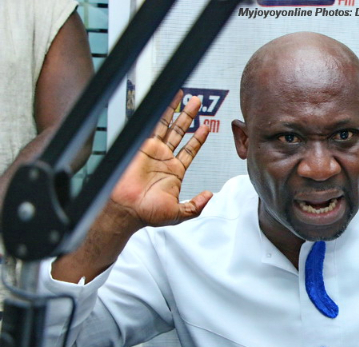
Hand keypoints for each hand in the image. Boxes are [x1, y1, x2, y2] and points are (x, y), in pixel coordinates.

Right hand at [111, 91, 212, 230]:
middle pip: (180, 132)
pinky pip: (155, 125)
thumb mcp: (180, 213)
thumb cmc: (147, 214)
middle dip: (189, 117)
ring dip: (179, 112)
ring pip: (169, 126)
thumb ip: (196, 205)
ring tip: (188, 98)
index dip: (198, 138)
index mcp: (174, 172)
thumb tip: (209, 196)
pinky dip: (162, 113)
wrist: (127, 210)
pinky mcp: (143, 146)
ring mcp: (154, 151)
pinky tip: (169, 103)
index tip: (206, 127)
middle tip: (197, 104)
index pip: (190, 150)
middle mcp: (164, 159)